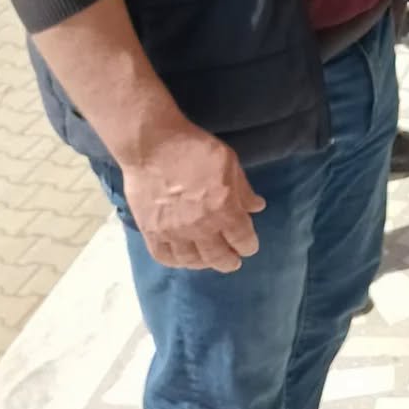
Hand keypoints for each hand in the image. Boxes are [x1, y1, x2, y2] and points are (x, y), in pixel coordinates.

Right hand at [121, 125, 264, 271]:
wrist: (153, 145)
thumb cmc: (196, 149)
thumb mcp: (230, 162)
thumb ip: (244, 189)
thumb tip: (257, 208)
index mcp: (223, 209)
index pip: (242, 239)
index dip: (248, 245)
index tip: (249, 247)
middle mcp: (199, 226)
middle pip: (218, 256)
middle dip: (229, 261)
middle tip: (233, 262)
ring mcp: (173, 232)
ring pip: (191, 261)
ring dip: (204, 263)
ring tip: (209, 259)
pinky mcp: (151, 231)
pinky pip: (164, 257)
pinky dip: (176, 261)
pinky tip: (183, 258)